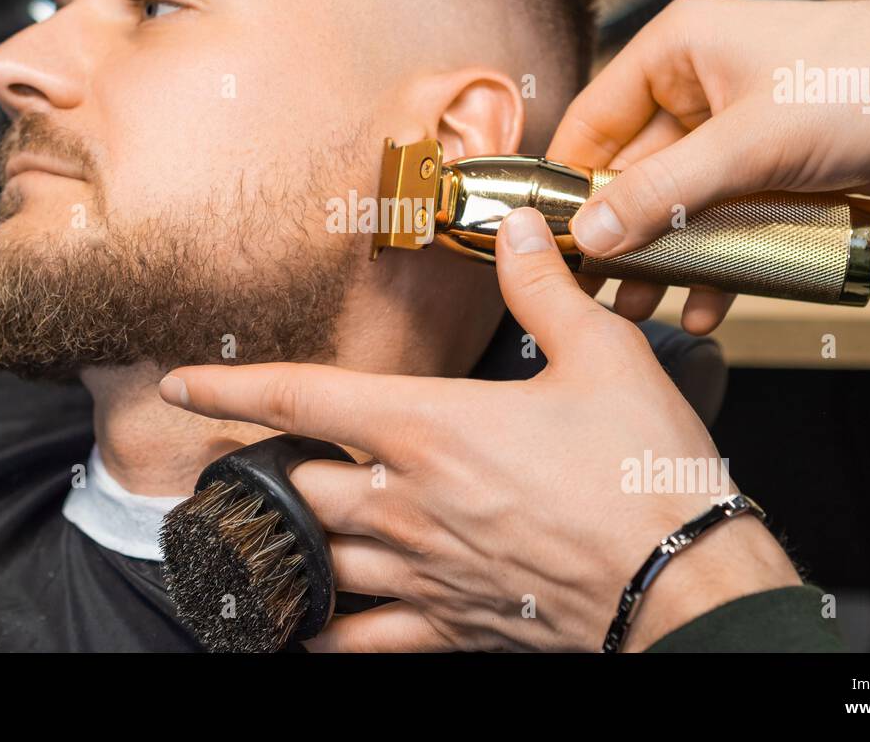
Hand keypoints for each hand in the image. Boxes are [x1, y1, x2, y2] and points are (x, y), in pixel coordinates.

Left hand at [160, 206, 798, 651]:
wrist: (686, 582)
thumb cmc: (645, 473)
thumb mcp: (603, 356)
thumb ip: (544, 290)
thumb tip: (518, 229)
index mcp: (430, 429)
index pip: (302, 399)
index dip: (231, 388)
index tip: (184, 383)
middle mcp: (409, 502)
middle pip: (300, 483)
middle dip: (274, 468)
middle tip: (260, 459)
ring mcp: (423, 569)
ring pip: (320, 555)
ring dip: (295, 539)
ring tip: (275, 530)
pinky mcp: (451, 623)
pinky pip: (364, 639)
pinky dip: (327, 635)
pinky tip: (304, 633)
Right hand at [552, 0, 869, 333]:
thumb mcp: (750, 143)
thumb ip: (663, 192)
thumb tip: (592, 233)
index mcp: (677, 49)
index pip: (593, 121)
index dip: (569, 184)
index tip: (554, 241)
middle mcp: (699, 84)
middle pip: (633, 170)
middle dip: (622, 235)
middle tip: (601, 291)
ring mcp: (736, 127)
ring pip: (679, 201)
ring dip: (665, 256)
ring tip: (645, 307)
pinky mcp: (770, 165)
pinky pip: (723, 218)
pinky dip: (714, 258)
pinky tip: (707, 300)